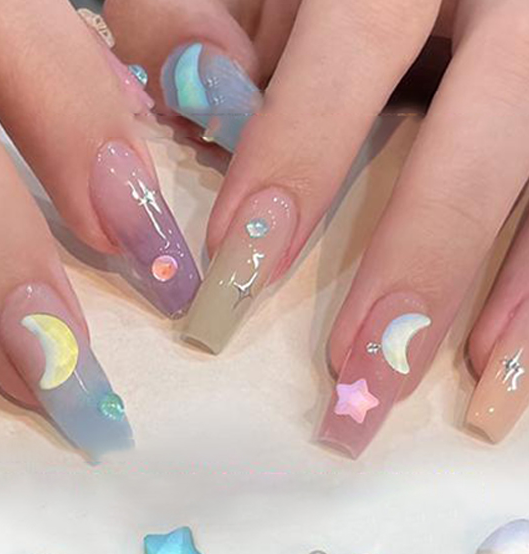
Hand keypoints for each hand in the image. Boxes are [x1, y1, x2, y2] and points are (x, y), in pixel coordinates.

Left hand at [108, 0, 528, 454]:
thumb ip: (206, 6)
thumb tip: (194, 84)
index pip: (358, 39)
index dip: (301, 146)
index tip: (244, 255)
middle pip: (488, 114)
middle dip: (421, 246)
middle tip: (358, 363)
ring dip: (496, 287)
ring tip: (419, 380)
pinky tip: (494, 355)